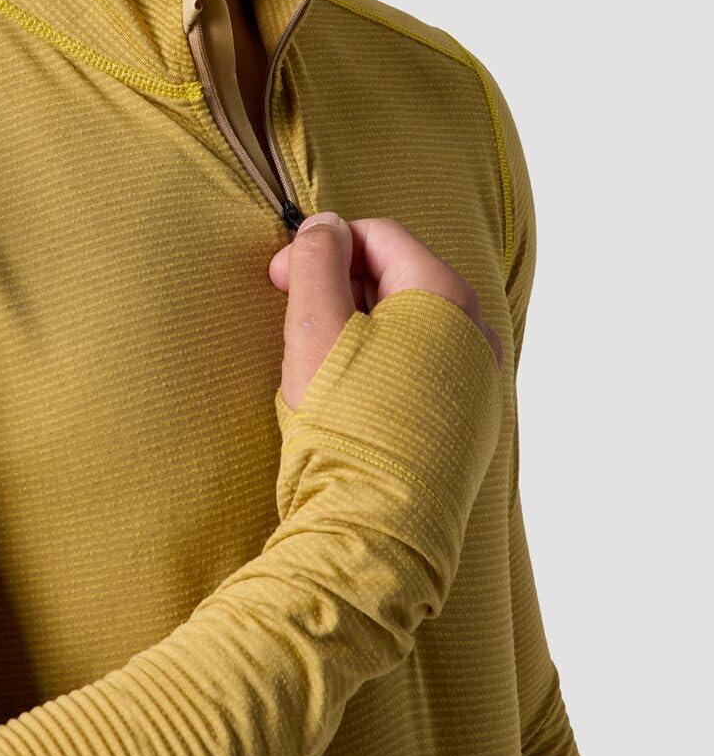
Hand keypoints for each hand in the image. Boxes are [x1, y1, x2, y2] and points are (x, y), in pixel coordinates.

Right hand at [269, 212, 503, 411]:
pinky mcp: (466, 423)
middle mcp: (475, 334)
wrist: (374, 529)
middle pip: (395, 277)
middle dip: (337, 285)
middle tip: (292, 317)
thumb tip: (323, 226)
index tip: (279, 277)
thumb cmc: (344, 424)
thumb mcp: (314, 325)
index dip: (322, 245)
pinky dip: (377, 363)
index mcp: (445, 299)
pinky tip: (344, 396)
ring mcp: (476, 382)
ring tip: (315, 364)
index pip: (379, 235)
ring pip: (405, 325)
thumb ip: (316, 258)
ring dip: (353, 326)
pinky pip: (419, 367)